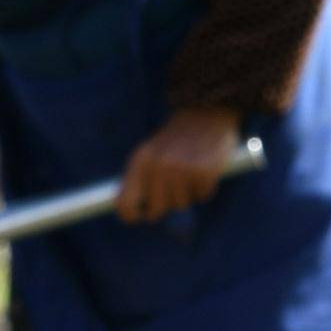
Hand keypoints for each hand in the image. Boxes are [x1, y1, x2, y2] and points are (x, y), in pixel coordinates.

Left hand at [116, 109, 246, 224]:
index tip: (139, 217)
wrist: (205, 113)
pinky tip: (205, 168)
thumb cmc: (175, 140)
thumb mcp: (151, 154)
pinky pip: (202, 196)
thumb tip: (126, 213)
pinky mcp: (203, 172)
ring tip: (190, 170)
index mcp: (139, 161)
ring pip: (181, 205)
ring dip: (188, 193)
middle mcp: (158, 167)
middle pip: (156, 211)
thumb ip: (139, 180)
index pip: (125, 203)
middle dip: (166, 203)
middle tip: (173, 186)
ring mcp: (181, 170)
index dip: (131, 216)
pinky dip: (205, 187)